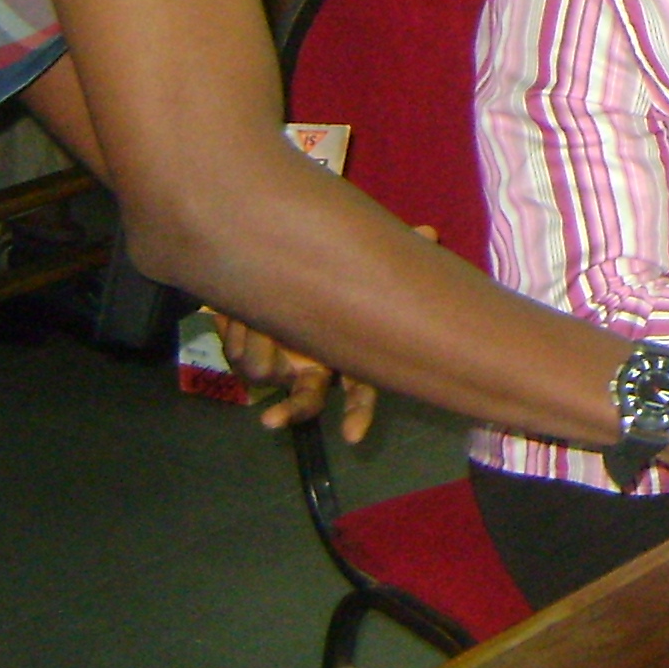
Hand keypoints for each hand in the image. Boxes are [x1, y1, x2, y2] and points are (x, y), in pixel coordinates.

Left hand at [206, 220, 436, 443]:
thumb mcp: (352, 265)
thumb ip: (387, 255)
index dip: (358, 411)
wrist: (265, 271)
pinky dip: (239, 331)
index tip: (352, 436)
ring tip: (257, 309)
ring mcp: (280, 368)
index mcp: (345, 354)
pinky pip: (240, 355)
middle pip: (306, 400)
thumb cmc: (320, 275)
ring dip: (258, 337)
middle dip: (292, 411)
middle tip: (273, 421)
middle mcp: (313, 368)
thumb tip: (429, 231)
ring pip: (265, 369)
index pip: (360, 389)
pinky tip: (241, 314)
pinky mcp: (249, 362)